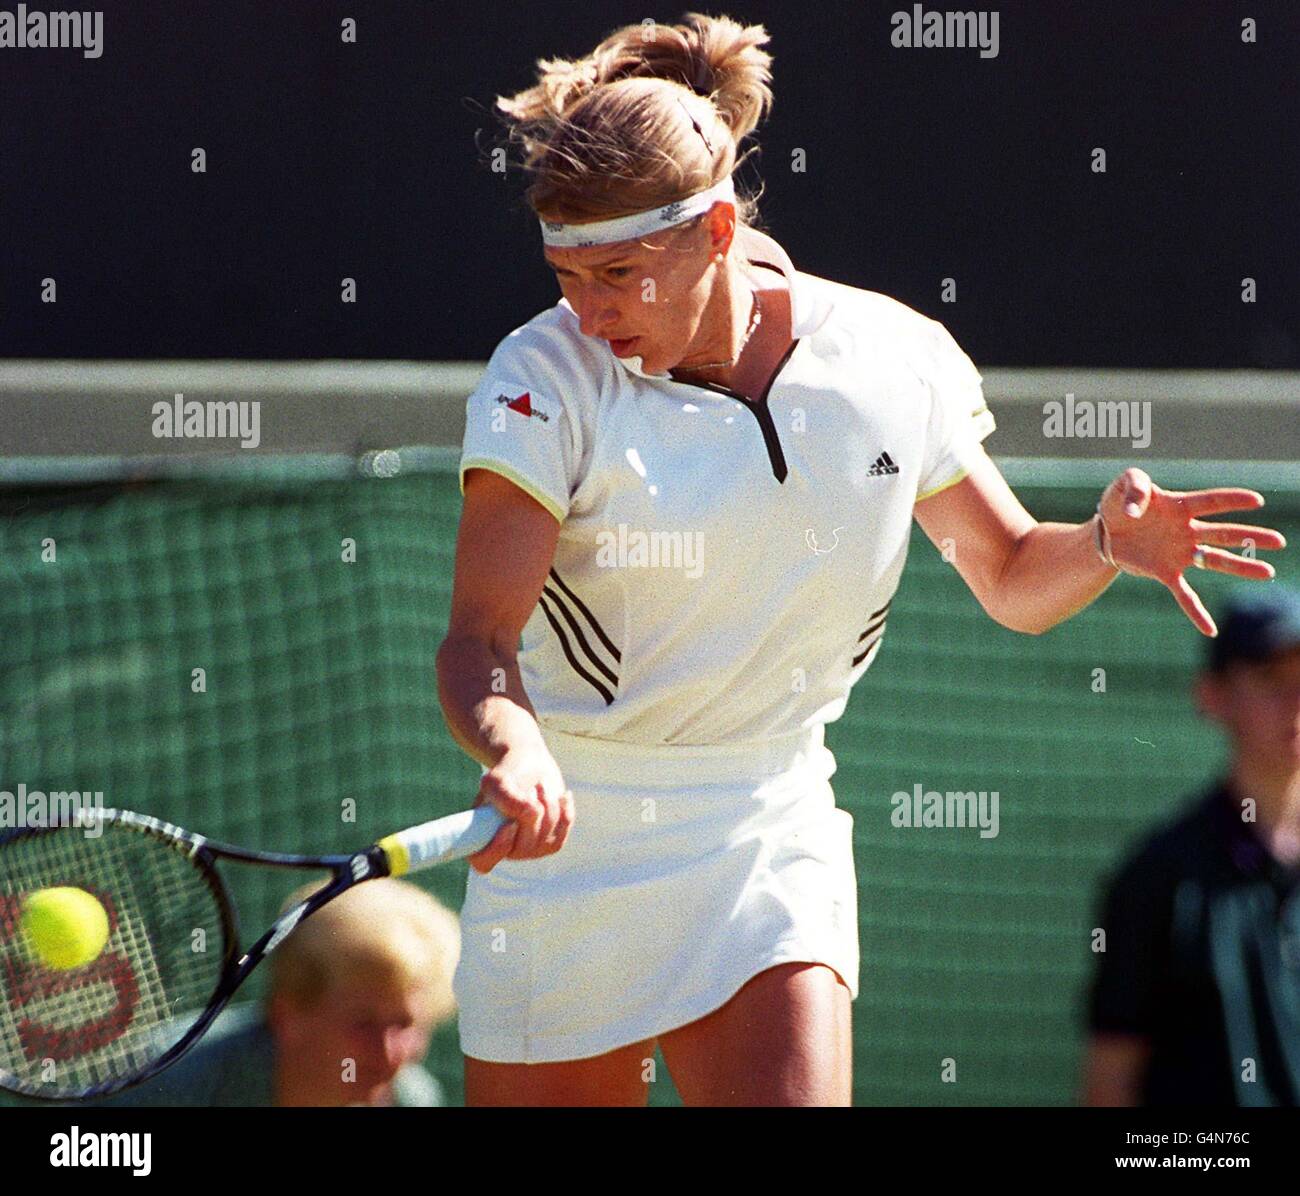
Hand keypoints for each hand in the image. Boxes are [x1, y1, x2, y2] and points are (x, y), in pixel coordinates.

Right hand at [469, 747, 573, 872]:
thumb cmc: (508, 774)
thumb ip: (506, 798)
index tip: (509, 824)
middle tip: (530, 788)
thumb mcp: (498, 780)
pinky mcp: (550, 842)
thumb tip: (529, 813)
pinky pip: (561, 833)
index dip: (497, 849)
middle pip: (522, 848)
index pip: (483, 862)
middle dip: (530, 813)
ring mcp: (528, 849)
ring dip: (547, 805)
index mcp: (481, 838)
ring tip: (540, 786)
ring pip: (545, 838)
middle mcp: (504, 850)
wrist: (530, 766)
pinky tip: (563, 796)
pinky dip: (564, 811)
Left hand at [1099, 467, 1286, 635]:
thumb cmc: (1120, 503)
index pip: (1211, 502)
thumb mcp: (1125, 484)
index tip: (1258, 501)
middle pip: (1224, 533)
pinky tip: (1210, 630)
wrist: (1105, 531)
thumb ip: (1134, 486)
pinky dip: (1197, 612)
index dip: (1232, 500)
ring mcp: (1179, 553)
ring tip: (1267, 573)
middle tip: (1280, 541)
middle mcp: (1186, 530)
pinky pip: (1185, 595)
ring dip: (1241, 567)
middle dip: (1252, 536)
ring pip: (1215, 560)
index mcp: (1179, 506)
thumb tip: (1135, 510)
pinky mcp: (1165, 572)